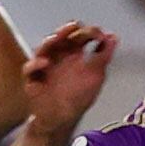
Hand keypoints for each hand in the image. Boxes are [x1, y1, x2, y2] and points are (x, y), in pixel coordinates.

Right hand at [23, 22, 116, 137]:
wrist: (62, 119)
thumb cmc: (78, 97)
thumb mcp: (96, 76)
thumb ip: (104, 56)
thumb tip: (113, 37)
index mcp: (73, 54)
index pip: (78, 36)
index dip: (88, 32)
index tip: (98, 33)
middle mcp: (58, 57)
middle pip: (60, 38)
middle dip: (66, 30)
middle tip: (75, 26)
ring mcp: (44, 66)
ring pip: (43, 48)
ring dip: (50, 41)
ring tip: (58, 38)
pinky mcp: (33, 79)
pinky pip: (30, 69)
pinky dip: (36, 64)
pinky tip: (45, 63)